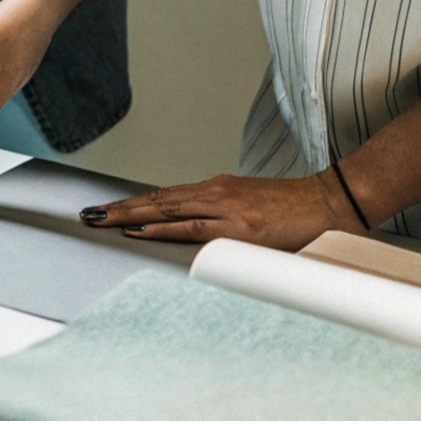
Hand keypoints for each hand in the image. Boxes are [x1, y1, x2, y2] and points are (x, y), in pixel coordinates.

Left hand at [79, 171, 367, 250]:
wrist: (331, 202)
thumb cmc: (295, 210)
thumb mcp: (251, 208)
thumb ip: (222, 217)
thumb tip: (196, 229)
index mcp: (218, 190)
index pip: (166, 196)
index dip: (135, 202)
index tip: (108, 209)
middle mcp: (216, 194)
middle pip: (158, 199)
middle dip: (120, 207)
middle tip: (89, 214)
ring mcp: (225, 209)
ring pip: (167, 209)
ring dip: (130, 214)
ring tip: (102, 219)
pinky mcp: (237, 227)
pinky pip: (190, 227)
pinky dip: (161, 227)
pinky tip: (139, 228)